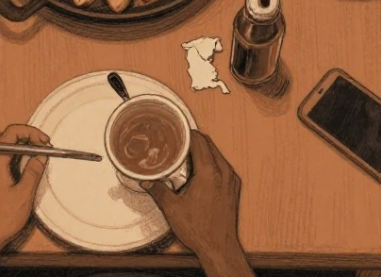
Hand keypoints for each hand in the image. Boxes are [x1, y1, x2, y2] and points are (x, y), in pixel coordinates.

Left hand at [0, 124, 50, 255]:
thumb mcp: (24, 195)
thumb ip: (33, 171)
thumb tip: (40, 156)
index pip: (13, 132)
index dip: (32, 133)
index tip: (44, 141)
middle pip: (5, 136)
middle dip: (25, 137)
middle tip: (40, 147)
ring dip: (16, 147)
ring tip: (31, 157)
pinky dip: (8, 156)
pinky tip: (18, 169)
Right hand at [143, 131, 245, 267]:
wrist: (219, 248)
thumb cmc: (200, 230)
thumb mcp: (173, 209)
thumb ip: (158, 191)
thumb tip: (146, 182)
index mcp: (209, 173)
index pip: (200, 141)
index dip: (188, 133)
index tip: (177, 131)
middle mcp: (224, 173)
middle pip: (209, 145)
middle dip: (194, 140)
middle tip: (179, 141)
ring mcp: (231, 181)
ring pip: (217, 155)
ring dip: (204, 151)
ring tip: (187, 154)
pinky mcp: (234, 189)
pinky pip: (223, 166)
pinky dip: (212, 162)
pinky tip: (201, 170)